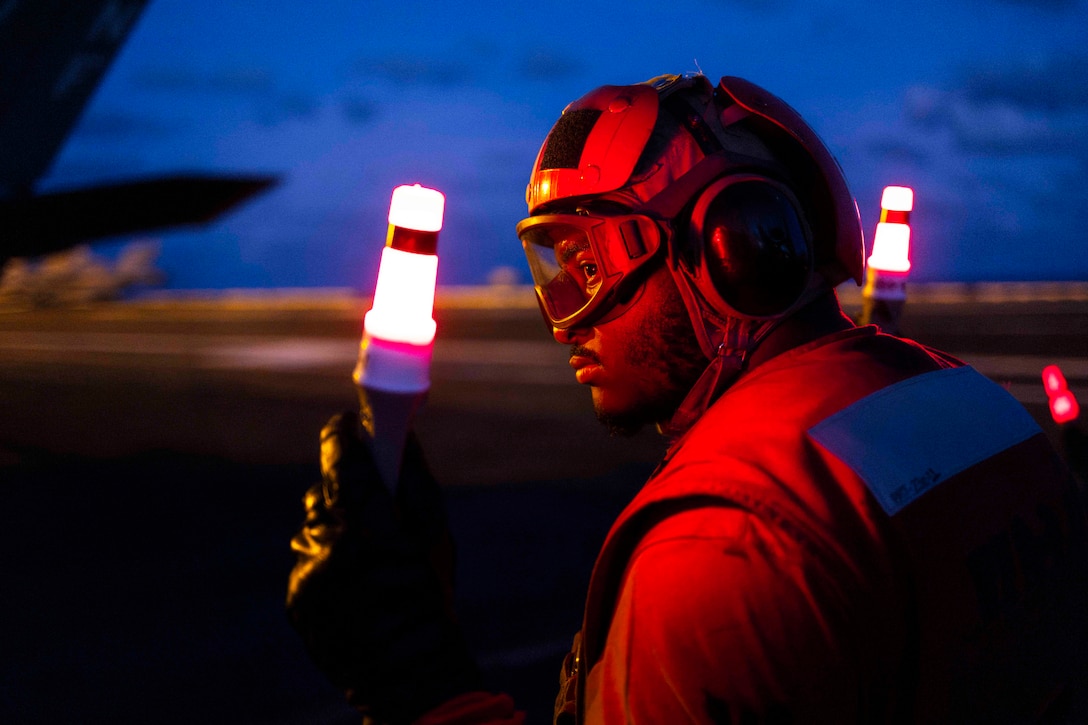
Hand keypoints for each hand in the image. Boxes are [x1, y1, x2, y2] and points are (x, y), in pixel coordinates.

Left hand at [287, 411, 480, 723]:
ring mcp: (307, 573)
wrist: (408, 674)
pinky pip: (308, 558)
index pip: (341, 454)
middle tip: (373, 499)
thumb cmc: (430, 599)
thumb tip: (401, 433)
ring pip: (314, 524)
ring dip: (336, 526)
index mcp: (369, 524)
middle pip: (325, 489)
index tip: (354, 425)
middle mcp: (330, 544)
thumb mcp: (435, 534)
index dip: (347, 433)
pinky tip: (354, 583)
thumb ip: (413, 478)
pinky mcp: (295, 596)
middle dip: (346, 487)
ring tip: (368, 554)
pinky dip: (327, 560)